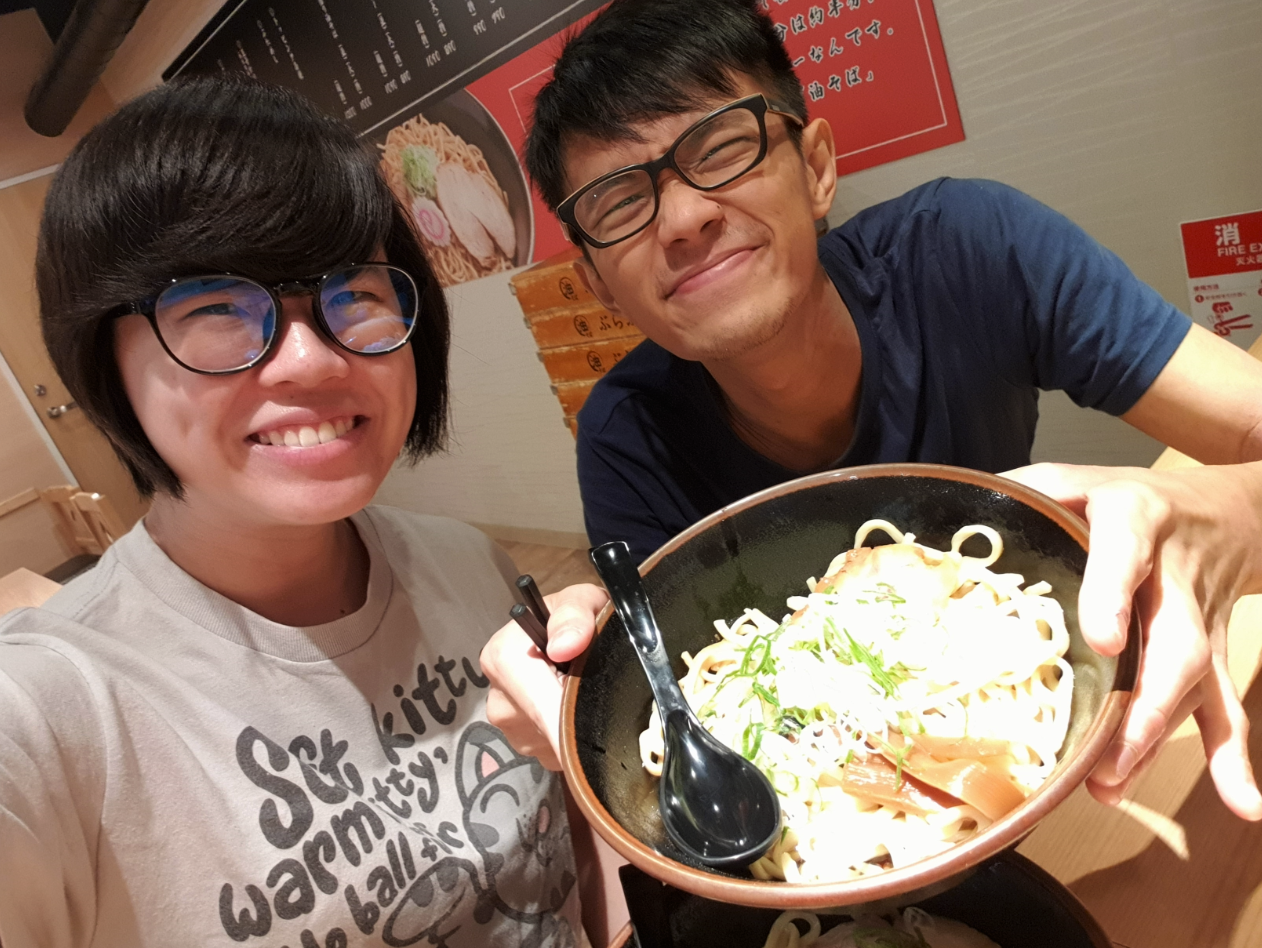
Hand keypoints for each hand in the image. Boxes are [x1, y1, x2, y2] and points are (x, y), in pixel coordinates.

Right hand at [481, 583, 607, 769]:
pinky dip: (575, 735)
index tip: (603, 718)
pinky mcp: (527, 748)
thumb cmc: (575, 616)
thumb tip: (564, 646)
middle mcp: (500, 702)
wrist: (565, 637)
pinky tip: (578, 708)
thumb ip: (574, 616)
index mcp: (503, 661)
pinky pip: (559, 751)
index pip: (541, 706)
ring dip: (579, 724)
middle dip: (582, 716)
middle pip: (552, 729)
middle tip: (603, 689)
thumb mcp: (582, 600)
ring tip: (587, 691)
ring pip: (557, 743)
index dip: (577, 716)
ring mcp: (511, 730)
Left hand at [1004, 462, 1261, 818]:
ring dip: (1156, 738)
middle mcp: (1174, 577)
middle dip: (1146, 700)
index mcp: (1133, 522)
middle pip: (1175, 641)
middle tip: (1110, 749)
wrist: (1222, 509)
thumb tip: (950, 524)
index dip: (1114, 595)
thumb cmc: (1123, 498)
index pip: (1125, 555)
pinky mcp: (1213, 654)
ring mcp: (1199, 622)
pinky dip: (1231, 757)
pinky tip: (1240, 802)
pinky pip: (1224, 705)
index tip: (1104, 642)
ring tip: (1113, 782)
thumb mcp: (1073, 479)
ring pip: (1193, 683)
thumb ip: (1022, 494)